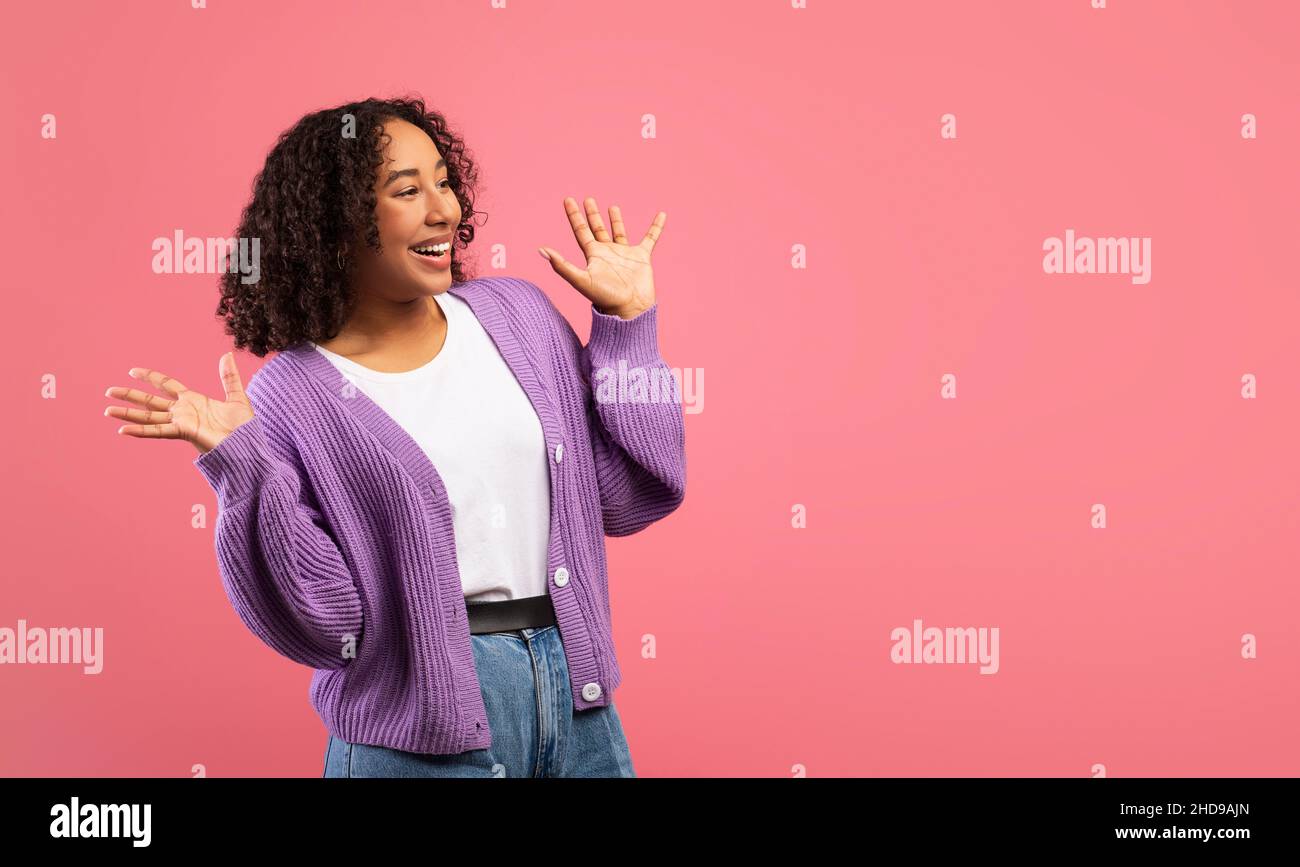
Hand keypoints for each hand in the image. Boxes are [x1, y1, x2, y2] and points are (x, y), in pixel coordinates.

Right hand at [104, 351, 254, 454]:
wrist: (249, 445)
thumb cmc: (243, 426)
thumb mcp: (236, 397)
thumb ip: (229, 377)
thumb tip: (228, 354)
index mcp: (193, 400)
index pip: (166, 385)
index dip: (150, 377)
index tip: (133, 370)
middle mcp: (183, 411)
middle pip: (150, 400)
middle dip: (130, 395)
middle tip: (109, 391)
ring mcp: (181, 422)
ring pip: (149, 416)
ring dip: (128, 413)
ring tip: (107, 410)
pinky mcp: (183, 433)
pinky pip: (158, 431)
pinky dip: (140, 431)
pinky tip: (123, 430)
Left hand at [538, 196, 665, 319]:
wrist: (629, 308)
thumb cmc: (605, 297)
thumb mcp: (581, 280)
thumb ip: (561, 266)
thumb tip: (541, 250)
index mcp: (593, 255)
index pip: (581, 231)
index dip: (574, 216)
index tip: (568, 200)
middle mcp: (607, 253)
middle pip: (597, 229)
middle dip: (592, 214)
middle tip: (587, 199)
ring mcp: (625, 254)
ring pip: (619, 232)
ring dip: (616, 220)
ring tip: (612, 207)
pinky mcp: (642, 257)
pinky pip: (650, 238)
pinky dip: (656, 227)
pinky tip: (661, 215)